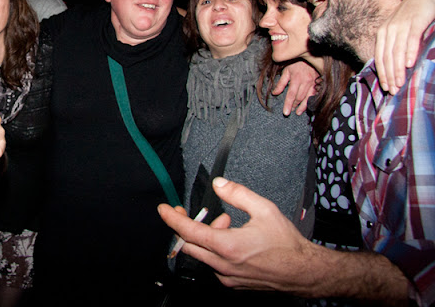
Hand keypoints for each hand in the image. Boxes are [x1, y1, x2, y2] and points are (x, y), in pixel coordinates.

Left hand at [158, 177, 317, 291]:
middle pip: (189, 245)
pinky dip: (215, 249)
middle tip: (191, 213)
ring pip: (202, 255)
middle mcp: (224, 265)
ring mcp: (227, 277)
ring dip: (206, 237)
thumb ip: (238, 194)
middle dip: (187, 226)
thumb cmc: (288, 245)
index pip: (188, 232)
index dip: (172, 219)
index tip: (164, 210)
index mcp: (227, 246)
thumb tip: (219, 184)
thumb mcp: (264, 209)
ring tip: (225, 223)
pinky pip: (214, 264)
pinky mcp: (233, 283)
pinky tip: (231, 239)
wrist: (304, 272)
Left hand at [273, 60, 318, 115]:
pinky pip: (315, 94)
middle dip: (294, 105)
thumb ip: (281, 83)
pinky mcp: (318, 83)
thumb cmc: (296, 62)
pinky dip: (311, 101)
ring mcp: (313, 83)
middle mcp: (306, 82)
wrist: (311, 54)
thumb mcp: (286, 70)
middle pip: (299, 98)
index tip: (285, 112)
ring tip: (298, 112)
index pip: (291, 95)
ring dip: (303, 106)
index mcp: (296, 78)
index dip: (288, 104)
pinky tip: (308, 105)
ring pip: (308, 98)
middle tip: (290, 111)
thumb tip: (275, 93)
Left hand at [375, 0, 434, 94]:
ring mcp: (402, 25)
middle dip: (390, 75)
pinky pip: (411, 39)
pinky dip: (410, 52)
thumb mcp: (397, 32)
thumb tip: (390, 69)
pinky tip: (409, 64)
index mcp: (382, 34)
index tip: (386, 88)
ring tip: (401, 82)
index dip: (382, 74)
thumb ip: (392, 47)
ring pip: (397, 51)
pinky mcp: (415, 21)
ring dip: (398, 69)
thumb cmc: (411, 19)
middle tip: (394, 90)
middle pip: (387, 56)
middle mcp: (389, 29)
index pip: (379, 57)